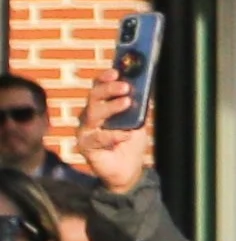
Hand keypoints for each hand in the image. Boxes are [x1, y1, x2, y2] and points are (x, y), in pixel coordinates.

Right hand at [66, 75, 150, 195]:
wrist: (128, 169)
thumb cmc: (130, 141)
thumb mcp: (138, 121)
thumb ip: (138, 106)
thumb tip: (145, 88)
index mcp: (101, 106)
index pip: (99, 87)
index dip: (105, 78)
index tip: (116, 71)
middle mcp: (90, 116)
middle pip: (94, 97)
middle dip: (109, 89)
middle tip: (125, 87)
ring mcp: (85, 130)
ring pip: (92, 114)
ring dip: (110, 107)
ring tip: (127, 103)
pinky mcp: (85, 146)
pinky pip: (97, 137)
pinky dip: (112, 135)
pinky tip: (124, 134)